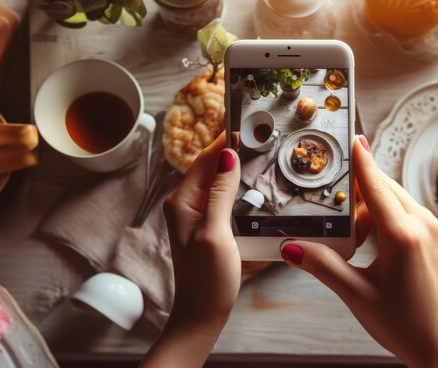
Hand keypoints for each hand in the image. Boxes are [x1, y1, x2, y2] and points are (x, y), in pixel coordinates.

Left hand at [141, 133, 240, 367]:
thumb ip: (221, 193)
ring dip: (233, 166)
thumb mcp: (216, 233)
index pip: (205, 160)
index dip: (224, 140)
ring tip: (255, 150)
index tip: (242, 122)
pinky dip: (235, 186)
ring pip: (216, 182)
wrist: (201, 315)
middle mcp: (185, 205)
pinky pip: (220, 198)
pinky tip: (249, 183)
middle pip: (209, 168)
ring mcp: (195, 216)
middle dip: (230, 149)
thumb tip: (227, 156)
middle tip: (255, 133)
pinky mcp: (207, 227)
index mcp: (183, 202)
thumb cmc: (207, 279)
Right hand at [281, 136, 437, 367]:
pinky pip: (397, 212)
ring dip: (363, 208)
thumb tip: (292, 246)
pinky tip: (362, 238)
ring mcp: (428, 230)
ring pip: (388, 199)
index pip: (374, 186)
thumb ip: (322, 265)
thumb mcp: (356, 294)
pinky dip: (375, 216)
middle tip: (326, 197)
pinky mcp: (428, 237)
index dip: (359, 159)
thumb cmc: (405, 324)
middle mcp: (421, 225)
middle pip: (380, 188)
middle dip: (352, 190)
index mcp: (403, 235)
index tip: (350, 135)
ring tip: (345, 236)